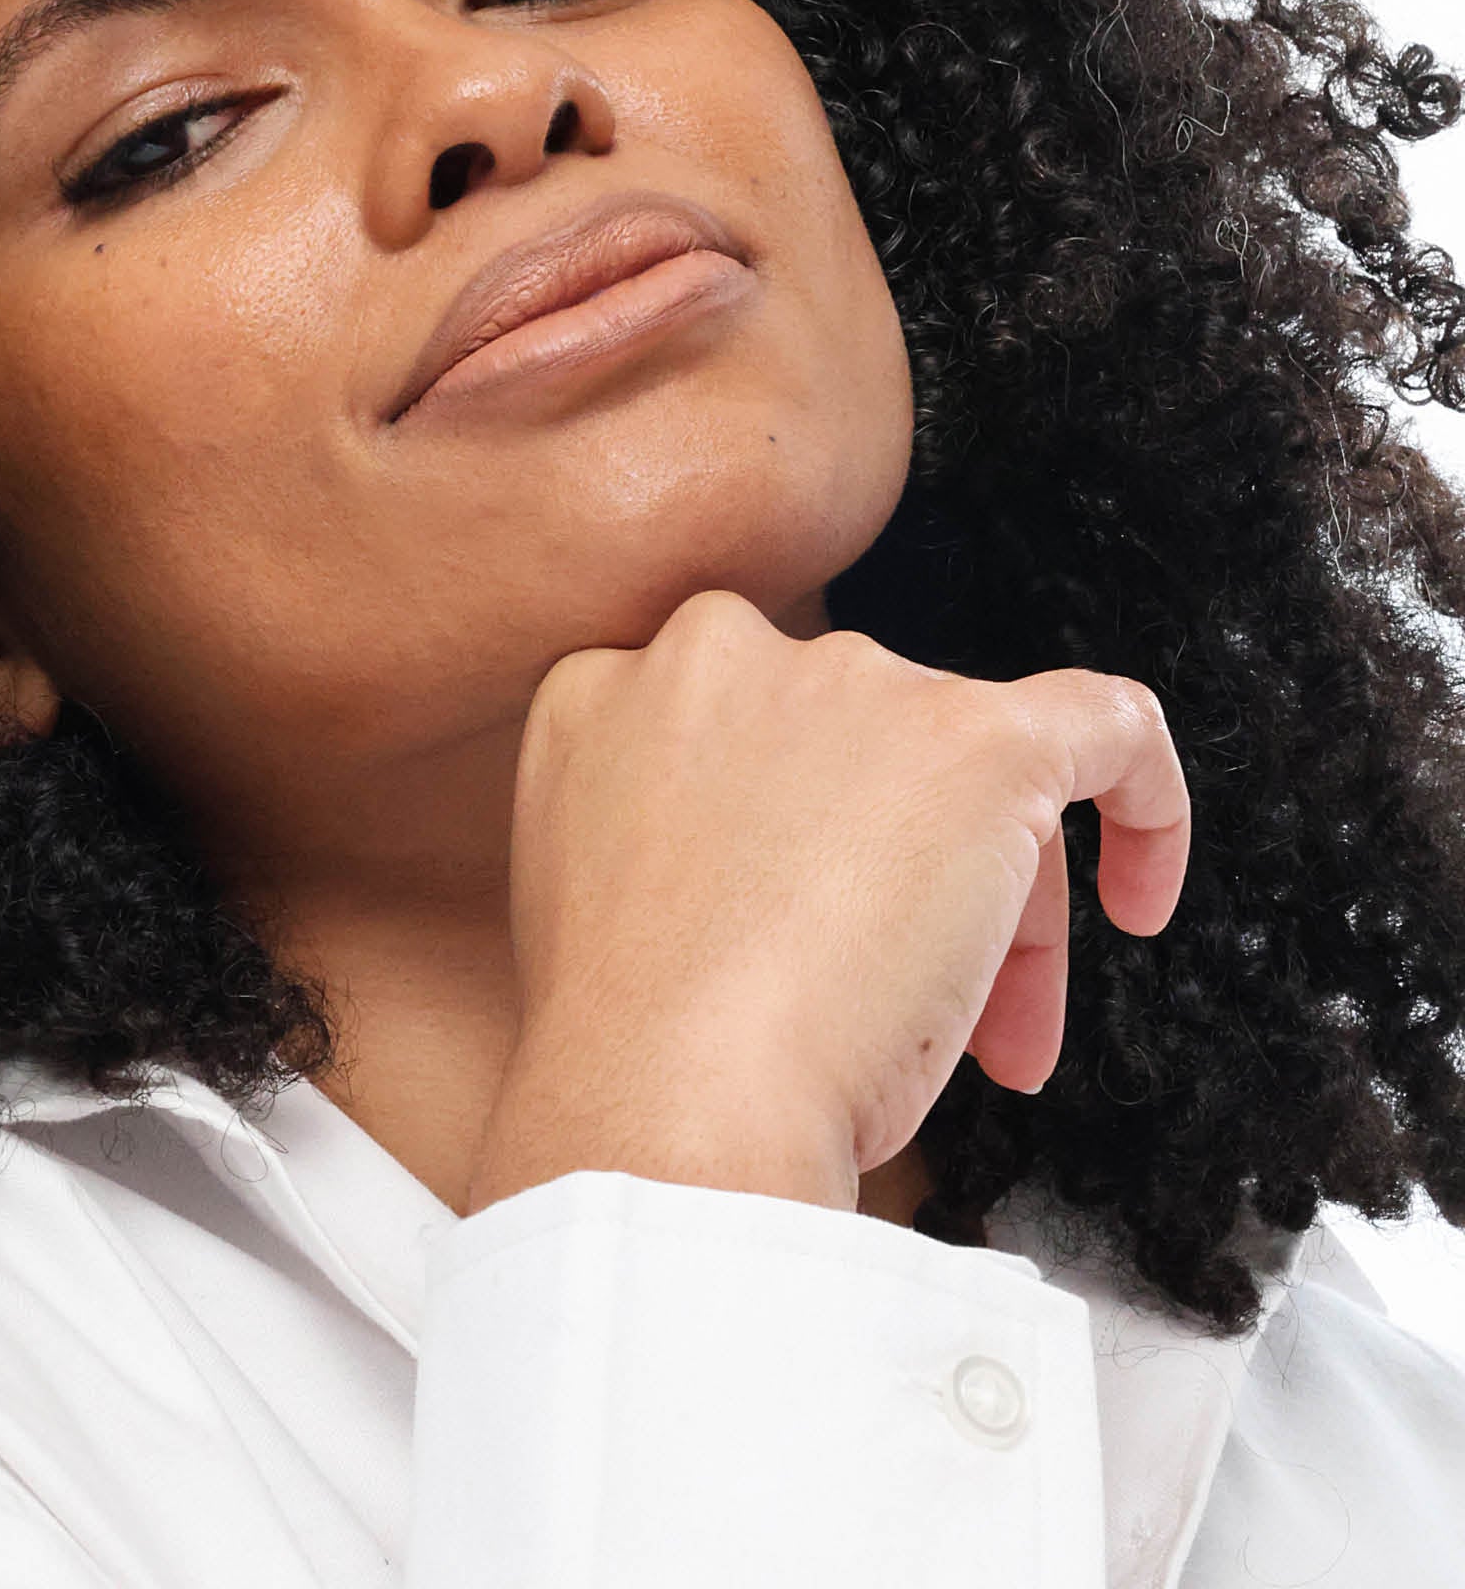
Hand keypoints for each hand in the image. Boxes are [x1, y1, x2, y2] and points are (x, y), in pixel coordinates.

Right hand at [467, 588, 1188, 1213]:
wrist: (670, 1101)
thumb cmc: (635, 1049)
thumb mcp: (622, 899)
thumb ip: (686, 834)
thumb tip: (793, 870)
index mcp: (610, 690)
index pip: (745, 740)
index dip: (796, 842)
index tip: (812, 937)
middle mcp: (724, 655)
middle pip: (859, 749)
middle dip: (898, 875)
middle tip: (917, 1012)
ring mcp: (852, 685)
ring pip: (962, 764)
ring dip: (989, 902)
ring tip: (992, 1043)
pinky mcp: (979, 737)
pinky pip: (1105, 722)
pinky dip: (1146, 799)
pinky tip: (1142, 892)